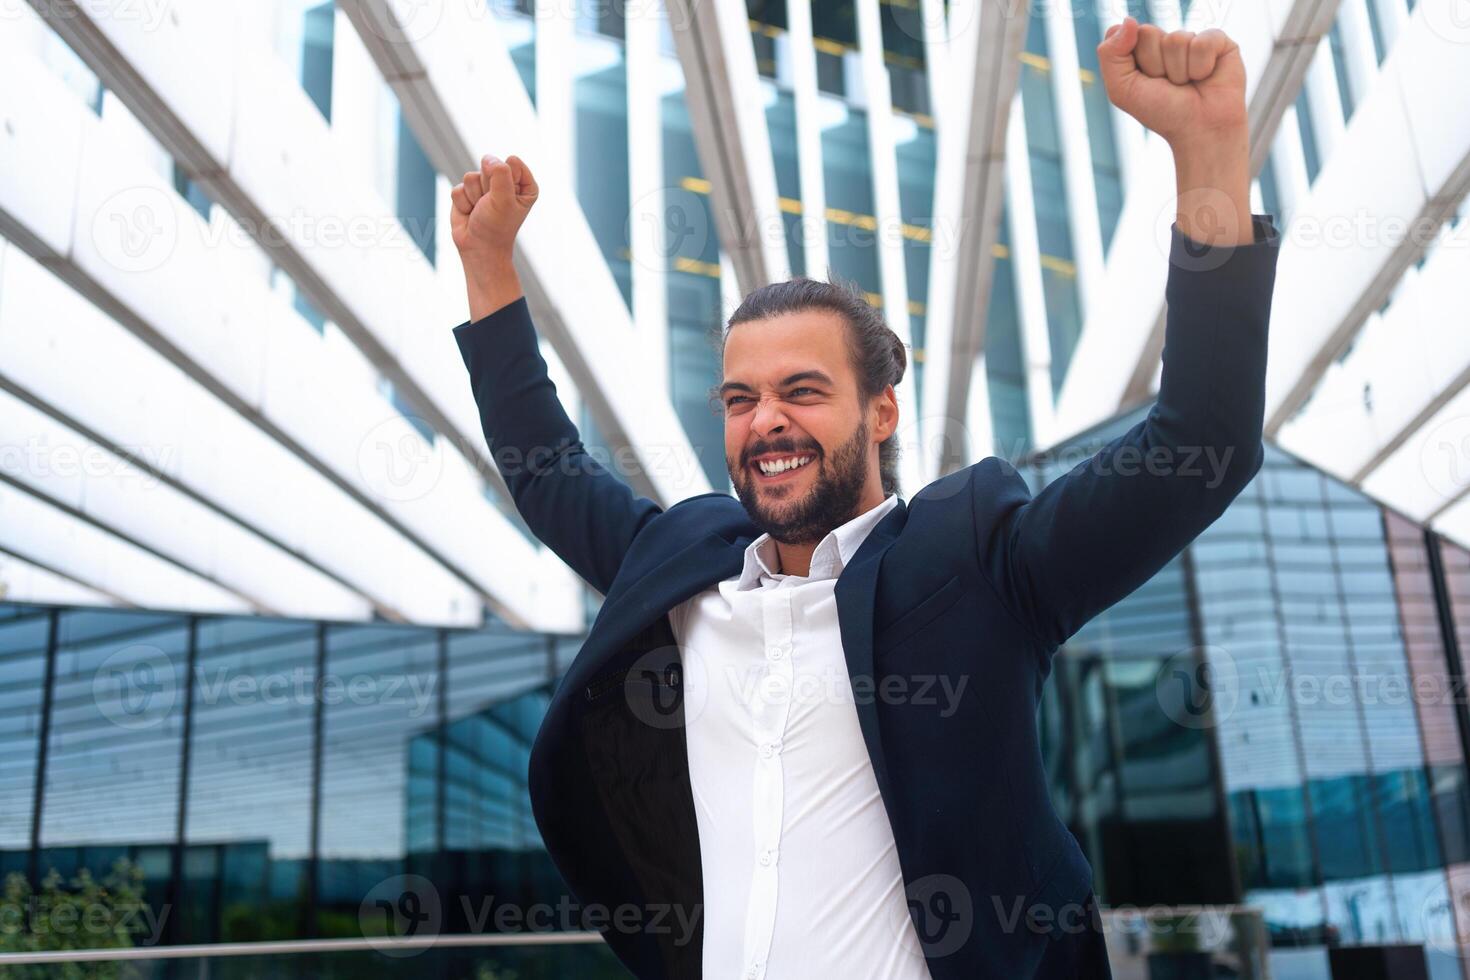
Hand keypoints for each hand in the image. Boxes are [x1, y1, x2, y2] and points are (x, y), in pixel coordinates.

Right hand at [451, 154, 538, 257]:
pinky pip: (458, 187)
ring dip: (474, 196)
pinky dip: (462, 202)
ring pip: (471, 176)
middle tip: (490, 205)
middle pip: (489, 165)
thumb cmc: (497, 226)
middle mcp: (505, 183)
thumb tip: (488, 158)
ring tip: (480, 210)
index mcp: (524, 184)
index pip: (511, 162)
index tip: (505, 199)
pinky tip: (470, 213)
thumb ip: (500, 173)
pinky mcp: (467, 193)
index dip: (504, 179)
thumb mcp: (504, 199)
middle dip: (486, 187)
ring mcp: (485, 187)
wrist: (478, 248)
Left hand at [1096, 18, 1246, 147]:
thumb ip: (1111, 54)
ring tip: (1187, 84)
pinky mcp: (1218, 41)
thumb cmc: (1161, 112)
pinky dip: (1201, 67)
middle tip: (1168, 85)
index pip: (1125, 34)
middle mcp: (1165, 41)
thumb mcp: (1122, 89)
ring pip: (1176, 39)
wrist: (1199, 130)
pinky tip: (1205, 77)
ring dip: (1179, 71)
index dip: (1133, 62)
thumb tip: (1128, 20)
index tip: (1145, 82)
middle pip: (1148, 33)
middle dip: (1155, 65)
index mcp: (1140, 49)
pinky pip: (1202, 42)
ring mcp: (1191, 39)